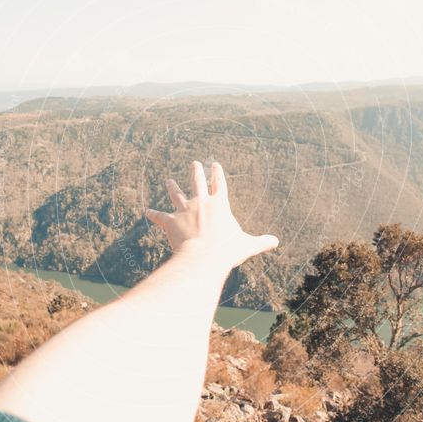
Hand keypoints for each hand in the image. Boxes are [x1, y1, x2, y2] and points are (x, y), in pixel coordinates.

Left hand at [146, 161, 278, 271]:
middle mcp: (201, 202)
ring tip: (168, 180)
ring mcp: (184, 211)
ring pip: (176, 195)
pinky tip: (146, 211)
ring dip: (172, 187)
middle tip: (195, 163)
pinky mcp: (170, 222)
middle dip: (197, 172)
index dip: (218, 173)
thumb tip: (276, 242)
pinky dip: (153, 214)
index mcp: (220, 204)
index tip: (216, 164)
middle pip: (198, 182)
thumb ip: (261, 241)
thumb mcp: (248, 245)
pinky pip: (160, 216)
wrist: (204, 257)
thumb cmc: (227, 251)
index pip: (220, 184)